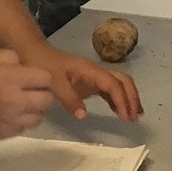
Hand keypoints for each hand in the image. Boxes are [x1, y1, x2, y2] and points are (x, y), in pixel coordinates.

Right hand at [0, 50, 53, 139]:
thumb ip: (10, 57)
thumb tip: (22, 66)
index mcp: (14, 79)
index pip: (46, 79)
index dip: (40, 78)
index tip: (32, 78)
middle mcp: (18, 101)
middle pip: (47, 101)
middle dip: (42, 95)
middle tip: (31, 93)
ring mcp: (12, 120)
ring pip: (38, 118)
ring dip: (33, 111)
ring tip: (21, 107)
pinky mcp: (4, 134)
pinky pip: (22, 129)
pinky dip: (19, 123)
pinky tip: (9, 117)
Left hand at [26, 46, 142, 122]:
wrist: (36, 53)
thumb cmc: (44, 65)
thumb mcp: (54, 83)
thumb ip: (69, 99)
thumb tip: (84, 116)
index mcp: (90, 70)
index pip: (113, 84)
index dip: (121, 100)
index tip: (125, 117)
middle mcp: (96, 71)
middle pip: (123, 81)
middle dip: (132, 98)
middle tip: (135, 117)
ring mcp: (94, 76)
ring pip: (119, 85)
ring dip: (128, 99)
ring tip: (134, 116)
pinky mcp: (89, 82)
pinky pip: (108, 90)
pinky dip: (117, 100)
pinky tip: (120, 112)